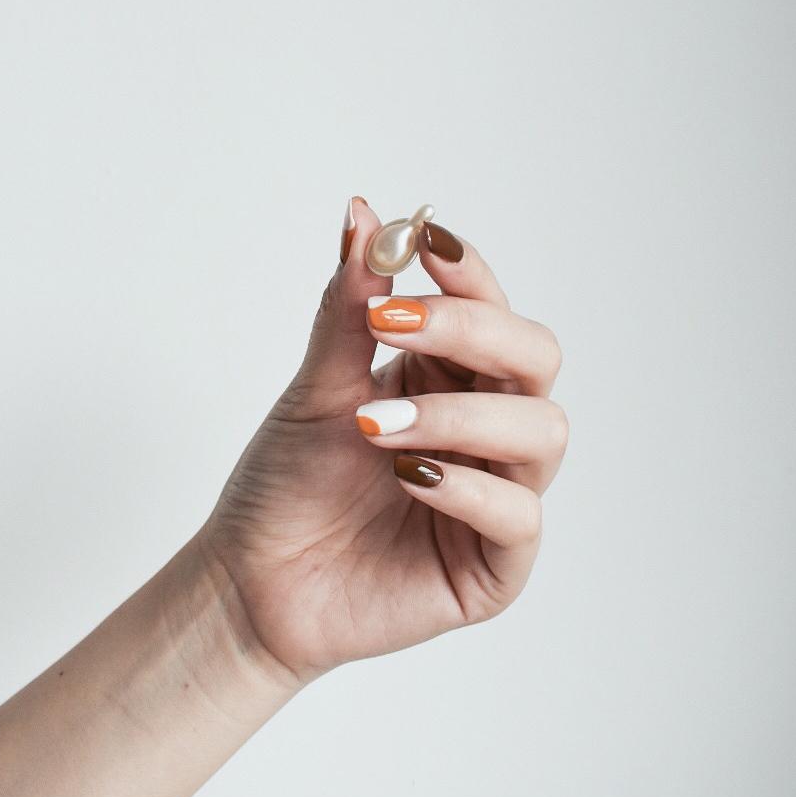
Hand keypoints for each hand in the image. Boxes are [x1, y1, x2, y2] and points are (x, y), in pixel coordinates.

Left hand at [202, 198, 567, 686]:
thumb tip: (364, 213)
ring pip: (541, 430)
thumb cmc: (287, 485)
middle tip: (391, 326)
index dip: (468, 274)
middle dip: (473, 331)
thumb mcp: (317, 389)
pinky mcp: (497, 564)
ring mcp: (497, 496)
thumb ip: (349, 308)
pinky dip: (466, 486)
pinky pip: (518, 515)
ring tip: (376, 426)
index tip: (421, 243)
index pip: (493, 311)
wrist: (254, 582)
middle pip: (536, 358)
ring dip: (460, 413)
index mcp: (451, 382)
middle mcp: (486, 432)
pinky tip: (406, 476)